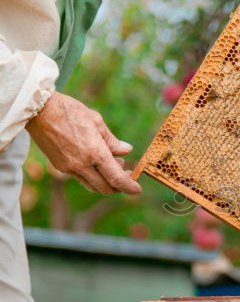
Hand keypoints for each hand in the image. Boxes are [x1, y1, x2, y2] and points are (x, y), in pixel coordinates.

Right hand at [27, 92, 141, 195]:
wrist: (39, 111)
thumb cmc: (70, 111)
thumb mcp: (96, 121)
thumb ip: (112, 141)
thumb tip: (126, 151)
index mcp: (94, 152)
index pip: (116, 178)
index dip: (129, 187)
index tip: (137, 190)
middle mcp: (81, 165)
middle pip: (105, 188)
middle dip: (119, 186)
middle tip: (126, 173)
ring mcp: (69, 168)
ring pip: (92, 186)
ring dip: (105, 181)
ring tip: (113, 164)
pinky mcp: (60, 167)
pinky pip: (81, 178)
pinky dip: (92, 175)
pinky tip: (95, 161)